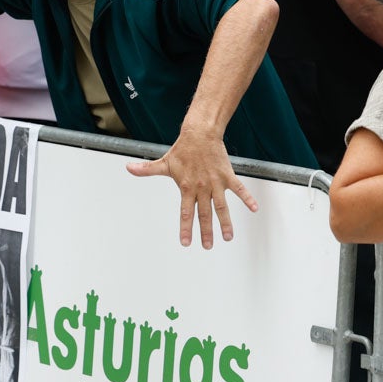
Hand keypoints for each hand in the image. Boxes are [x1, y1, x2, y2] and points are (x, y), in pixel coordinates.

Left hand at [126, 126, 257, 247]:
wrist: (199, 134)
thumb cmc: (182, 150)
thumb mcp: (164, 163)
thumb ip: (147, 170)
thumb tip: (128, 168)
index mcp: (186, 187)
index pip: (185, 212)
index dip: (185, 228)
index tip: (185, 242)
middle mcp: (201, 188)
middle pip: (204, 214)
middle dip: (206, 232)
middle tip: (207, 246)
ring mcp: (215, 183)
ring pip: (221, 206)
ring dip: (225, 222)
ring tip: (228, 237)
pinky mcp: (227, 175)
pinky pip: (239, 189)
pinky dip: (247, 198)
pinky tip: (254, 209)